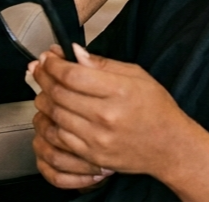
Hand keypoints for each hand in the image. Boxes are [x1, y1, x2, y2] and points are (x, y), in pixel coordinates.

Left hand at [31, 45, 191, 180]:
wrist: (169, 146)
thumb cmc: (156, 108)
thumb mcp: (136, 75)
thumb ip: (102, 64)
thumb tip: (75, 52)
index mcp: (118, 91)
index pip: (72, 75)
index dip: (53, 64)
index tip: (48, 57)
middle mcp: (106, 116)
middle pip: (59, 94)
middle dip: (44, 77)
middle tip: (40, 67)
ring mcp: (97, 139)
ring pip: (55, 116)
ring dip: (43, 99)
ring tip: (43, 88)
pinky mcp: (92, 156)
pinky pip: (60, 138)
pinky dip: (51, 123)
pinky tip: (52, 112)